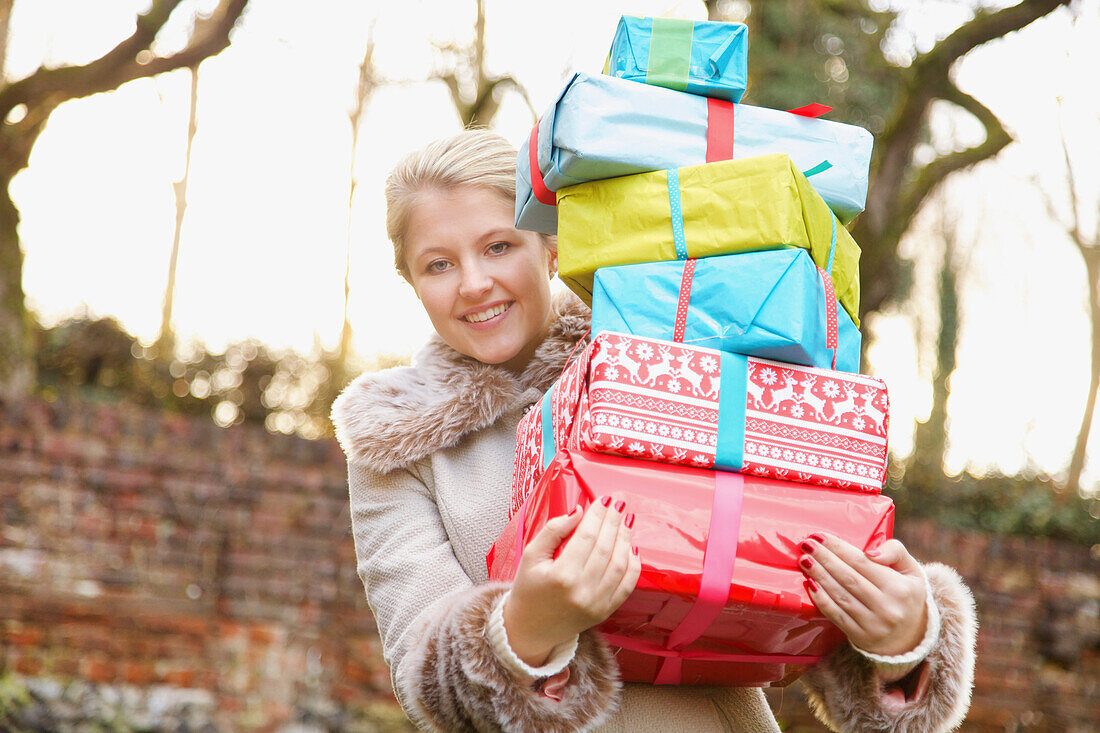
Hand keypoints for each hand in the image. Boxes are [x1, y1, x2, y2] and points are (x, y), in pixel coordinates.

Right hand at [503, 496, 640, 666]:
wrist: (529, 629)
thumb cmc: (528, 589)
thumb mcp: (530, 555)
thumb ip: (553, 530)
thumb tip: (578, 512)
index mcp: (561, 576)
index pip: (586, 537)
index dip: (597, 515)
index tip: (603, 500)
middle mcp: (582, 591)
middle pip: (605, 548)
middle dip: (614, 522)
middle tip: (617, 505)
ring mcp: (596, 604)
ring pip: (620, 565)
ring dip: (625, 539)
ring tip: (625, 522)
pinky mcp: (605, 612)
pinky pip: (627, 586)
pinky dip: (633, 565)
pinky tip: (631, 548)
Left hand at [799, 533, 927, 656]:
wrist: (911, 636)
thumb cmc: (906, 595)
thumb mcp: (911, 570)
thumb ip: (895, 551)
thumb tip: (870, 552)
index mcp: (900, 588)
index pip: (862, 563)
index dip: (839, 548)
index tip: (820, 537)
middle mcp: (887, 607)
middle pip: (848, 578)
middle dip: (824, 559)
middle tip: (807, 545)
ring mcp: (873, 624)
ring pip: (840, 596)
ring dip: (819, 576)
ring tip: (805, 561)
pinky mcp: (860, 636)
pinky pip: (836, 615)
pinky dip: (821, 599)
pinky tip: (809, 585)